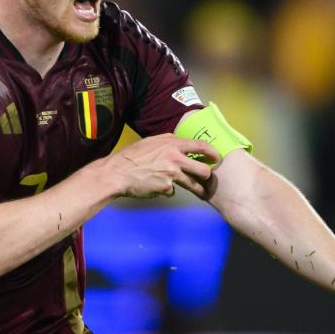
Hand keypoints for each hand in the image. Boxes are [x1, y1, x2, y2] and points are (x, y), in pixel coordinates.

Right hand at [105, 134, 219, 199]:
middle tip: (206, 178)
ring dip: (197, 189)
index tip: (217, 158)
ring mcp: (171, 175)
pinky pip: (173, 191)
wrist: (117, 172)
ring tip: (200, 192)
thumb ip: (168, 141)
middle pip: (203, 170)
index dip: (212, 152)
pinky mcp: (165, 188)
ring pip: (193, 184)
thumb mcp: (151, 141)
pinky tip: (158, 186)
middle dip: (207, 175)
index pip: (200, 146)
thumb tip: (181, 141)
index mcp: (172, 144)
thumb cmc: (132, 156)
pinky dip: (168, 190)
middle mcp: (175, 159)